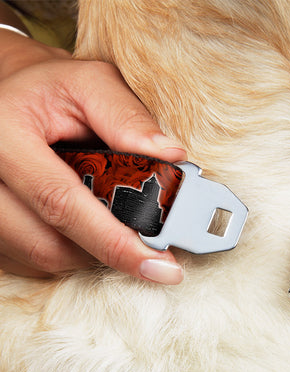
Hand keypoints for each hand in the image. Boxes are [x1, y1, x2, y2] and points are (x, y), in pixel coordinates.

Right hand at [0, 30, 185, 282]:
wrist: (8, 96)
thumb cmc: (51, 90)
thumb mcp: (90, 84)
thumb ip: (128, 117)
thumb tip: (172, 157)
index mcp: (3, 135)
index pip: (61, 203)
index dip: (115, 242)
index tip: (161, 267)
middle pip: (49, 245)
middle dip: (108, 251)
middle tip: (149, 249)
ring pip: (42, 258)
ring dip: (89, 252)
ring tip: (113, 224)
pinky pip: (31, 261)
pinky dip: (68, 251)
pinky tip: (83, 227)